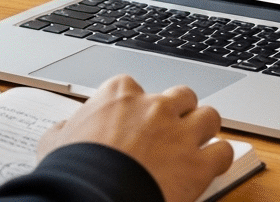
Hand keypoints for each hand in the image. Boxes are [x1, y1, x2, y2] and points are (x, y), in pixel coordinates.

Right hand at [37, 75, 233, 201]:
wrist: (92, 194)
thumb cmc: (73, 168)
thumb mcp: (55, 140)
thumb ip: (66, 128)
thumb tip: (64, 130)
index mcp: (120, 94)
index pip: (135, 87)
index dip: (135, 106)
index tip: (132, 120)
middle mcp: (154, 106)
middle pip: (181, 96)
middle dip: (179, 111)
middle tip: (171, 130)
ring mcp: (180, 133)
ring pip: (209, 116)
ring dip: (204, 130)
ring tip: (197, 144)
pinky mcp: (199, 164)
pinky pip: (224, 151)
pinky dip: (219, 158)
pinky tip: (210, 166)